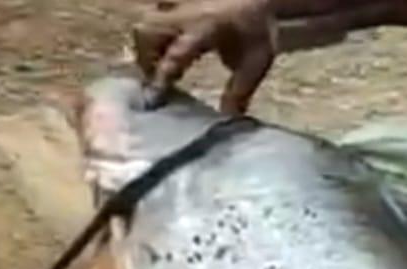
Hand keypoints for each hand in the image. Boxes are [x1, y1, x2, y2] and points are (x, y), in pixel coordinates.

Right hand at [134, 0, 277, 113]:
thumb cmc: (260, 28)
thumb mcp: (254, 65)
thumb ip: (238, 93)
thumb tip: (227, 118)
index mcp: (205, 28)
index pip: (174, 55)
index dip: (161, 77)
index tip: (154, 99)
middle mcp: (186, 11)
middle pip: (147, 32)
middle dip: (146, 58)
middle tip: (155, 79)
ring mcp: (180, 0)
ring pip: (147, 18)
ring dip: (147, 43)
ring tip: (158, 62)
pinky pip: (157, 9)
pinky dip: (155, 29)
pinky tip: (166, 42)